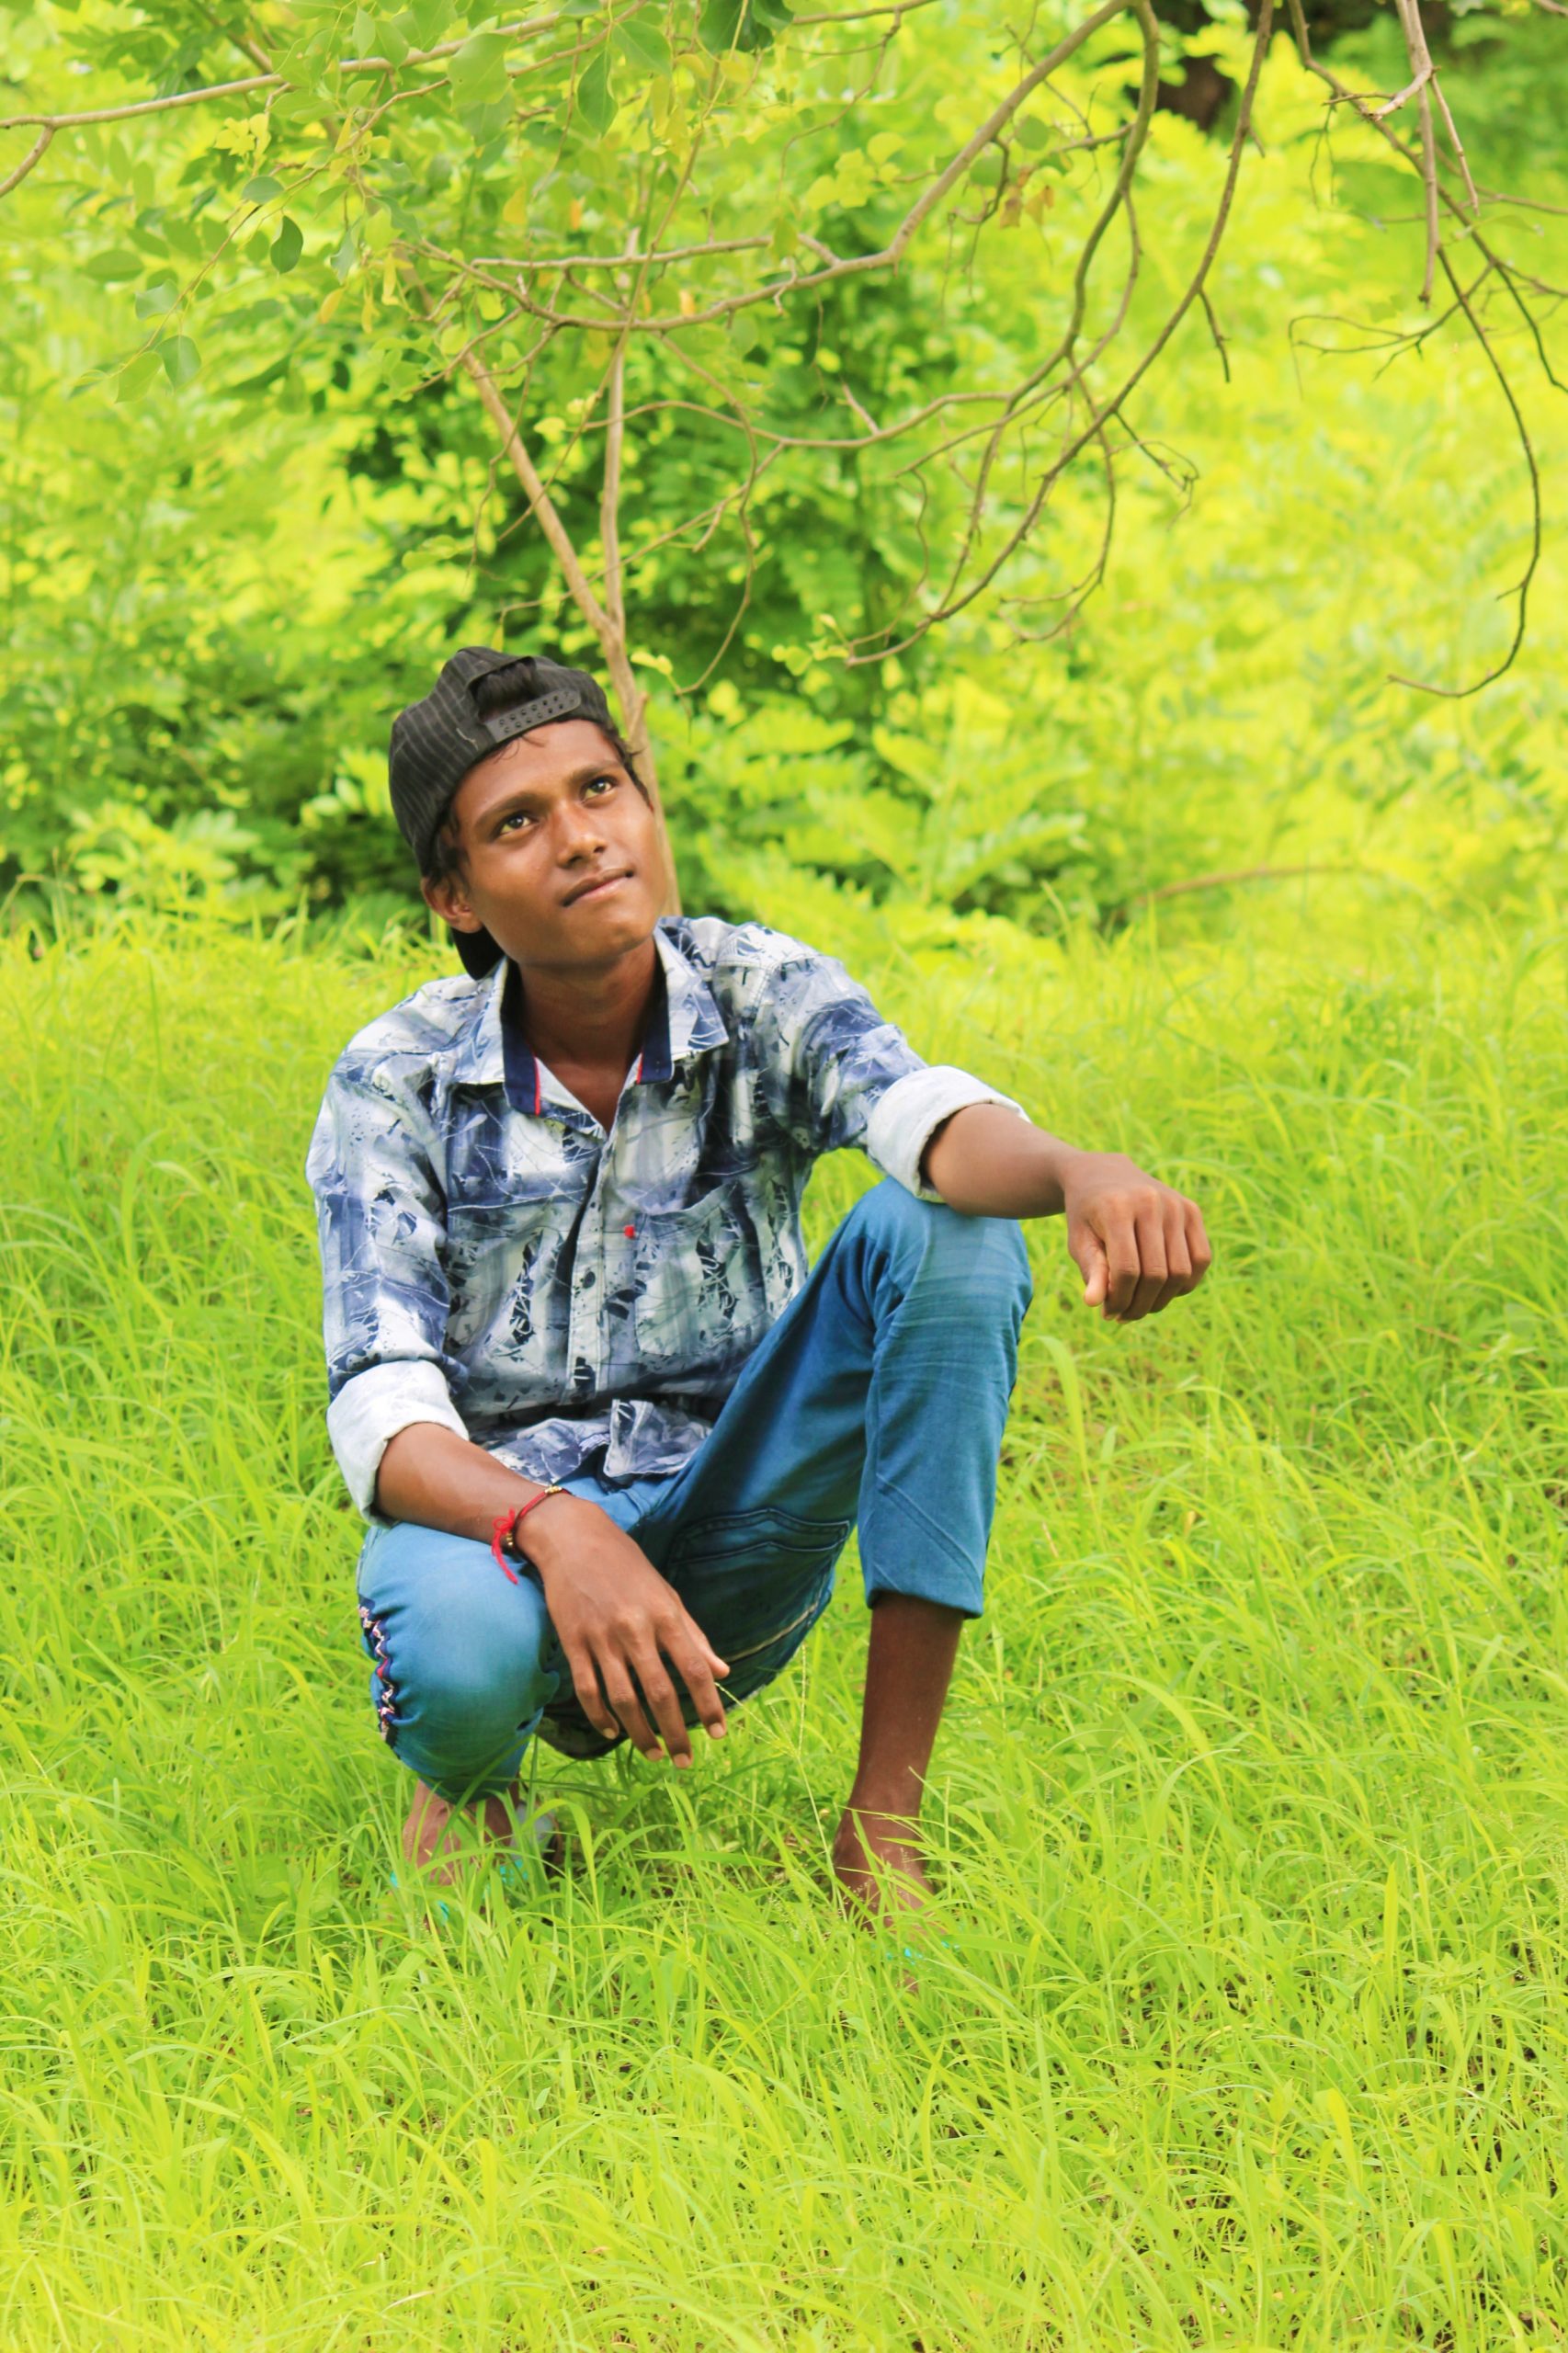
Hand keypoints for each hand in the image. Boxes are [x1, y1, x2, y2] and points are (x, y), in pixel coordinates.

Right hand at [522, 1496, 729, 1764]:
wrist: (574, 1540)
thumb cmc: (627, 1567)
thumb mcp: (667, 1594)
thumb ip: (694, 1635)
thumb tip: (723, 1671)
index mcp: (665, 1615)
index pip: (694, 1668)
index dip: (709, 1704)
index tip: (720, 1733)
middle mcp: (635, 1629)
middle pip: (659, 1692)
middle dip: (676, 1732)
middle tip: (685, 1761)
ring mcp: (601, 1637)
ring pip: (623, 1699)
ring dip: (640, 1733)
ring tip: (654, 1754)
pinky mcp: (573, 1642)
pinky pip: (588, 1690)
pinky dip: (600, 1717)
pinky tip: (613, 1732)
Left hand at [1060, 1150, 1211, 1322]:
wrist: (1104, 1174)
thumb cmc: (1087, 1215)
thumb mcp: (1079, 1241)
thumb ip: (1090, 1270)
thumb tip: (1094, 1303)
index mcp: (1117, 1208)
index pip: (1126, 1269)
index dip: (1119, 1299)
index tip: (1108, 1313)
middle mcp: (1151, 1202)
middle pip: (1156, 1274)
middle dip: (1140, 1305)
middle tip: (1124, 1316)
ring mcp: (1176, 1205)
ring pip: (1181, 1272)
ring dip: (1162, 1300)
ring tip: (1140, 1306)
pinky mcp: (1192, 1210)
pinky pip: (1201, 1258)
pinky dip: (1186, 1283)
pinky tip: (1163, 1290)